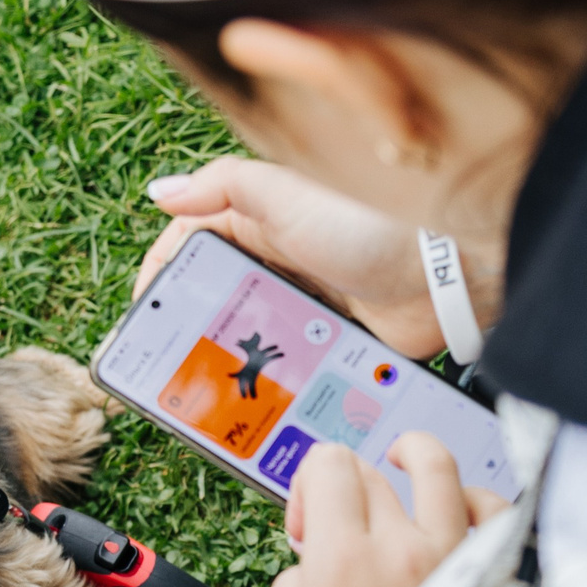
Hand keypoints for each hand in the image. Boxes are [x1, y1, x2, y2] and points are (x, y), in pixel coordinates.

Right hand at [138, 158, 473, 360]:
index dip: (164, 274)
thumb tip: (160, 191)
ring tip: (205, 388)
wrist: (441, 275)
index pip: (192, 241)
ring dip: (228, 357)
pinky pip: (289, 359)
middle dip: (191, 325)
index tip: (146, 312)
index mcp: (260, 218)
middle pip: (217, 292)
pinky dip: (270, 376)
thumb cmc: (366, 224)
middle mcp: (280, 257)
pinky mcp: (331, 335)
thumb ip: (222, 187)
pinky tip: (253, 399)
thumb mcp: (285, 196)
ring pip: (250, 332)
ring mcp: (306, 299)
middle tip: (169, 360)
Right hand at [249, 433, 508, 586]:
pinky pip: (493, 515)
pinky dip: (474, 499)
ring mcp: (450, 564)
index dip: (308, 486)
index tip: (307, 527)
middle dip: (346, 488)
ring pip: (439, 470)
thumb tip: (313, 563)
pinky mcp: (483, 585)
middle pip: (371, 472)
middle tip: (341, 530)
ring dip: (413, 457)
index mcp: (341, 561)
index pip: (328, 465)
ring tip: (404, 460)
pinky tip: (459, 506)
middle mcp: (400, 549)